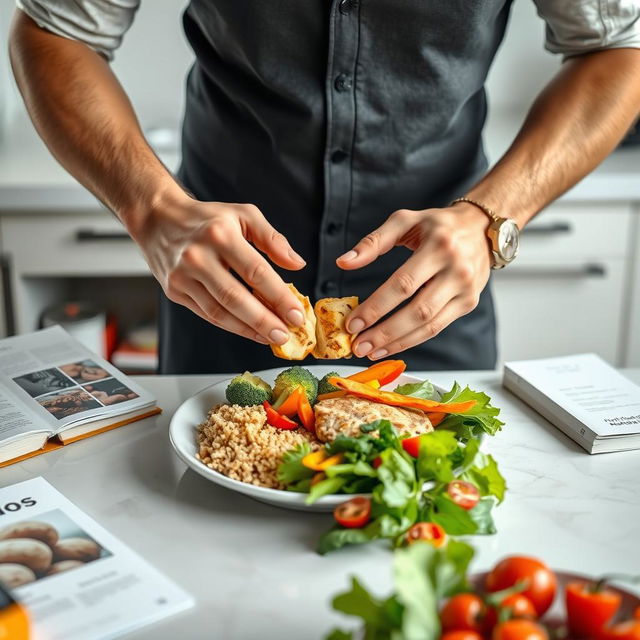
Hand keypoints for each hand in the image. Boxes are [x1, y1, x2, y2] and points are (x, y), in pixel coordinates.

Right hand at [131, 191, 306, 344]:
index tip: (296, 313)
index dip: (279, 296)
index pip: (255, 272)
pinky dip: (231, 326)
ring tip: (271, 338)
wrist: (158, 219)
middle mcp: (198, 256)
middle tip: (286, 335)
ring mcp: (182, 276)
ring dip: (248, 329)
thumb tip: (298, 264)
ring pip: (219, 311)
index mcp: (220, 234)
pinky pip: (206, 314)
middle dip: (264, 320)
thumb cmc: (207, 218)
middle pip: (236, 297)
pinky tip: (250, 331)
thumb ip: (272, 239)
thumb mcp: (244, 215)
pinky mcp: (174, 291)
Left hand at [337, 202, 491, 358]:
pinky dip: (412, 340)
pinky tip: (391, 346)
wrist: (481, 228)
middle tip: (358, 345)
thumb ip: (372, 242)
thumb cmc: (437, 224)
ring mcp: (466, 290)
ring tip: (370, 351)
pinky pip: (437, 327)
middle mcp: (456, 270)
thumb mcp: (404, 220)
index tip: (353, 323)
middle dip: (385, 333)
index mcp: (439, 246)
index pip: (403, 284)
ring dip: (397, 342)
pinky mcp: (469, 303)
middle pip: (418, 311)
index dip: (377, 307)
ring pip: (429, 325)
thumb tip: (343, 262)